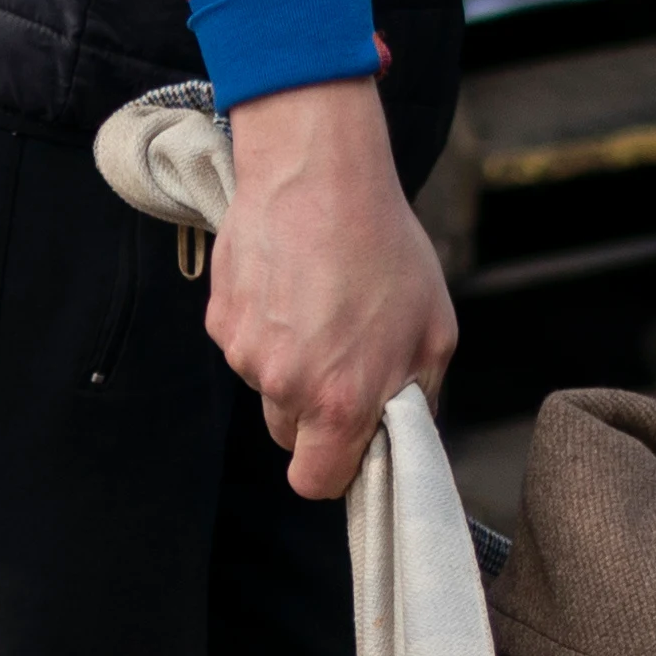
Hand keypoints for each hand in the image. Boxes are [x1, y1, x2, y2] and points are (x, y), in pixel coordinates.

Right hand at [212, 77, 457, 500]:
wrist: (318, 173)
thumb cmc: (384, 248)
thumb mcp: (434, 331)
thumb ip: (419, 399)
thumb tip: (404, 435)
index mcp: (340, 401)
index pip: (317, 482)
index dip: (336, 470)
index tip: (351, 445)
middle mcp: (284, 386)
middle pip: (288, 437)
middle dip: (314, 415)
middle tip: (344, 360)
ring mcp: (245, 353)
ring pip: (267, 387)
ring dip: (291, 364)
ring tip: (321, 305)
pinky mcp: (221, 319)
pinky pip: (246, 346)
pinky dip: (266, 327)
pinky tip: (293, 284)